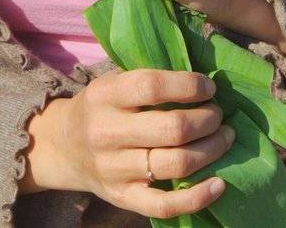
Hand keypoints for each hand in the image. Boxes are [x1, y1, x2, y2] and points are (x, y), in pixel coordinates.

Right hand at [51, 68, 231, 216]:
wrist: (62, 147)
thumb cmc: (99, 109)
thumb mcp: (111, 83)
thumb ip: (147, 81)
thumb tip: (201, 80)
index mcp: (104, 96)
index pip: (152, 87)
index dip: (189, 85)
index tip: (209, 87)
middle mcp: (107, 133)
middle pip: (173, 128)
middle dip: (208, 119)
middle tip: (218, 114)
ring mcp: (114, 169)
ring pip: (177, 164)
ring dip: (212, 149)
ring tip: (224, 137)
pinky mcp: (124, 198)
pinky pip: (166, 205)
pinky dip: (199, 197)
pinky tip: (219, 183)